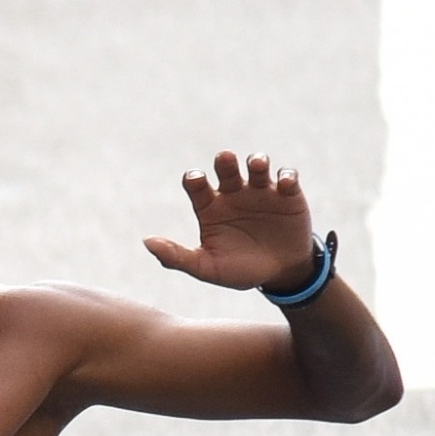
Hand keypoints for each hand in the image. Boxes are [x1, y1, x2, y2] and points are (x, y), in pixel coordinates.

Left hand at [144, 152, 317, 290]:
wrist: (279, 275)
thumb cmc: (239, 269)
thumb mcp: (207, 268)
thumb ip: (177, 257)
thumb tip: (146, 242)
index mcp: (210, 206)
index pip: (196, 184)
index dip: (195, 179)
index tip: (198, 181)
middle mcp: (233, 193)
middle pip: (226, 167)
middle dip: (225, 161)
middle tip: (225, 160)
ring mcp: (260, 190)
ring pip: (257, 165)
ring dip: (256, 161)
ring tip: (257, 166)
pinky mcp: (288, 194)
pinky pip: (288, 176)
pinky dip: (287, 176)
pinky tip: (285, 185)